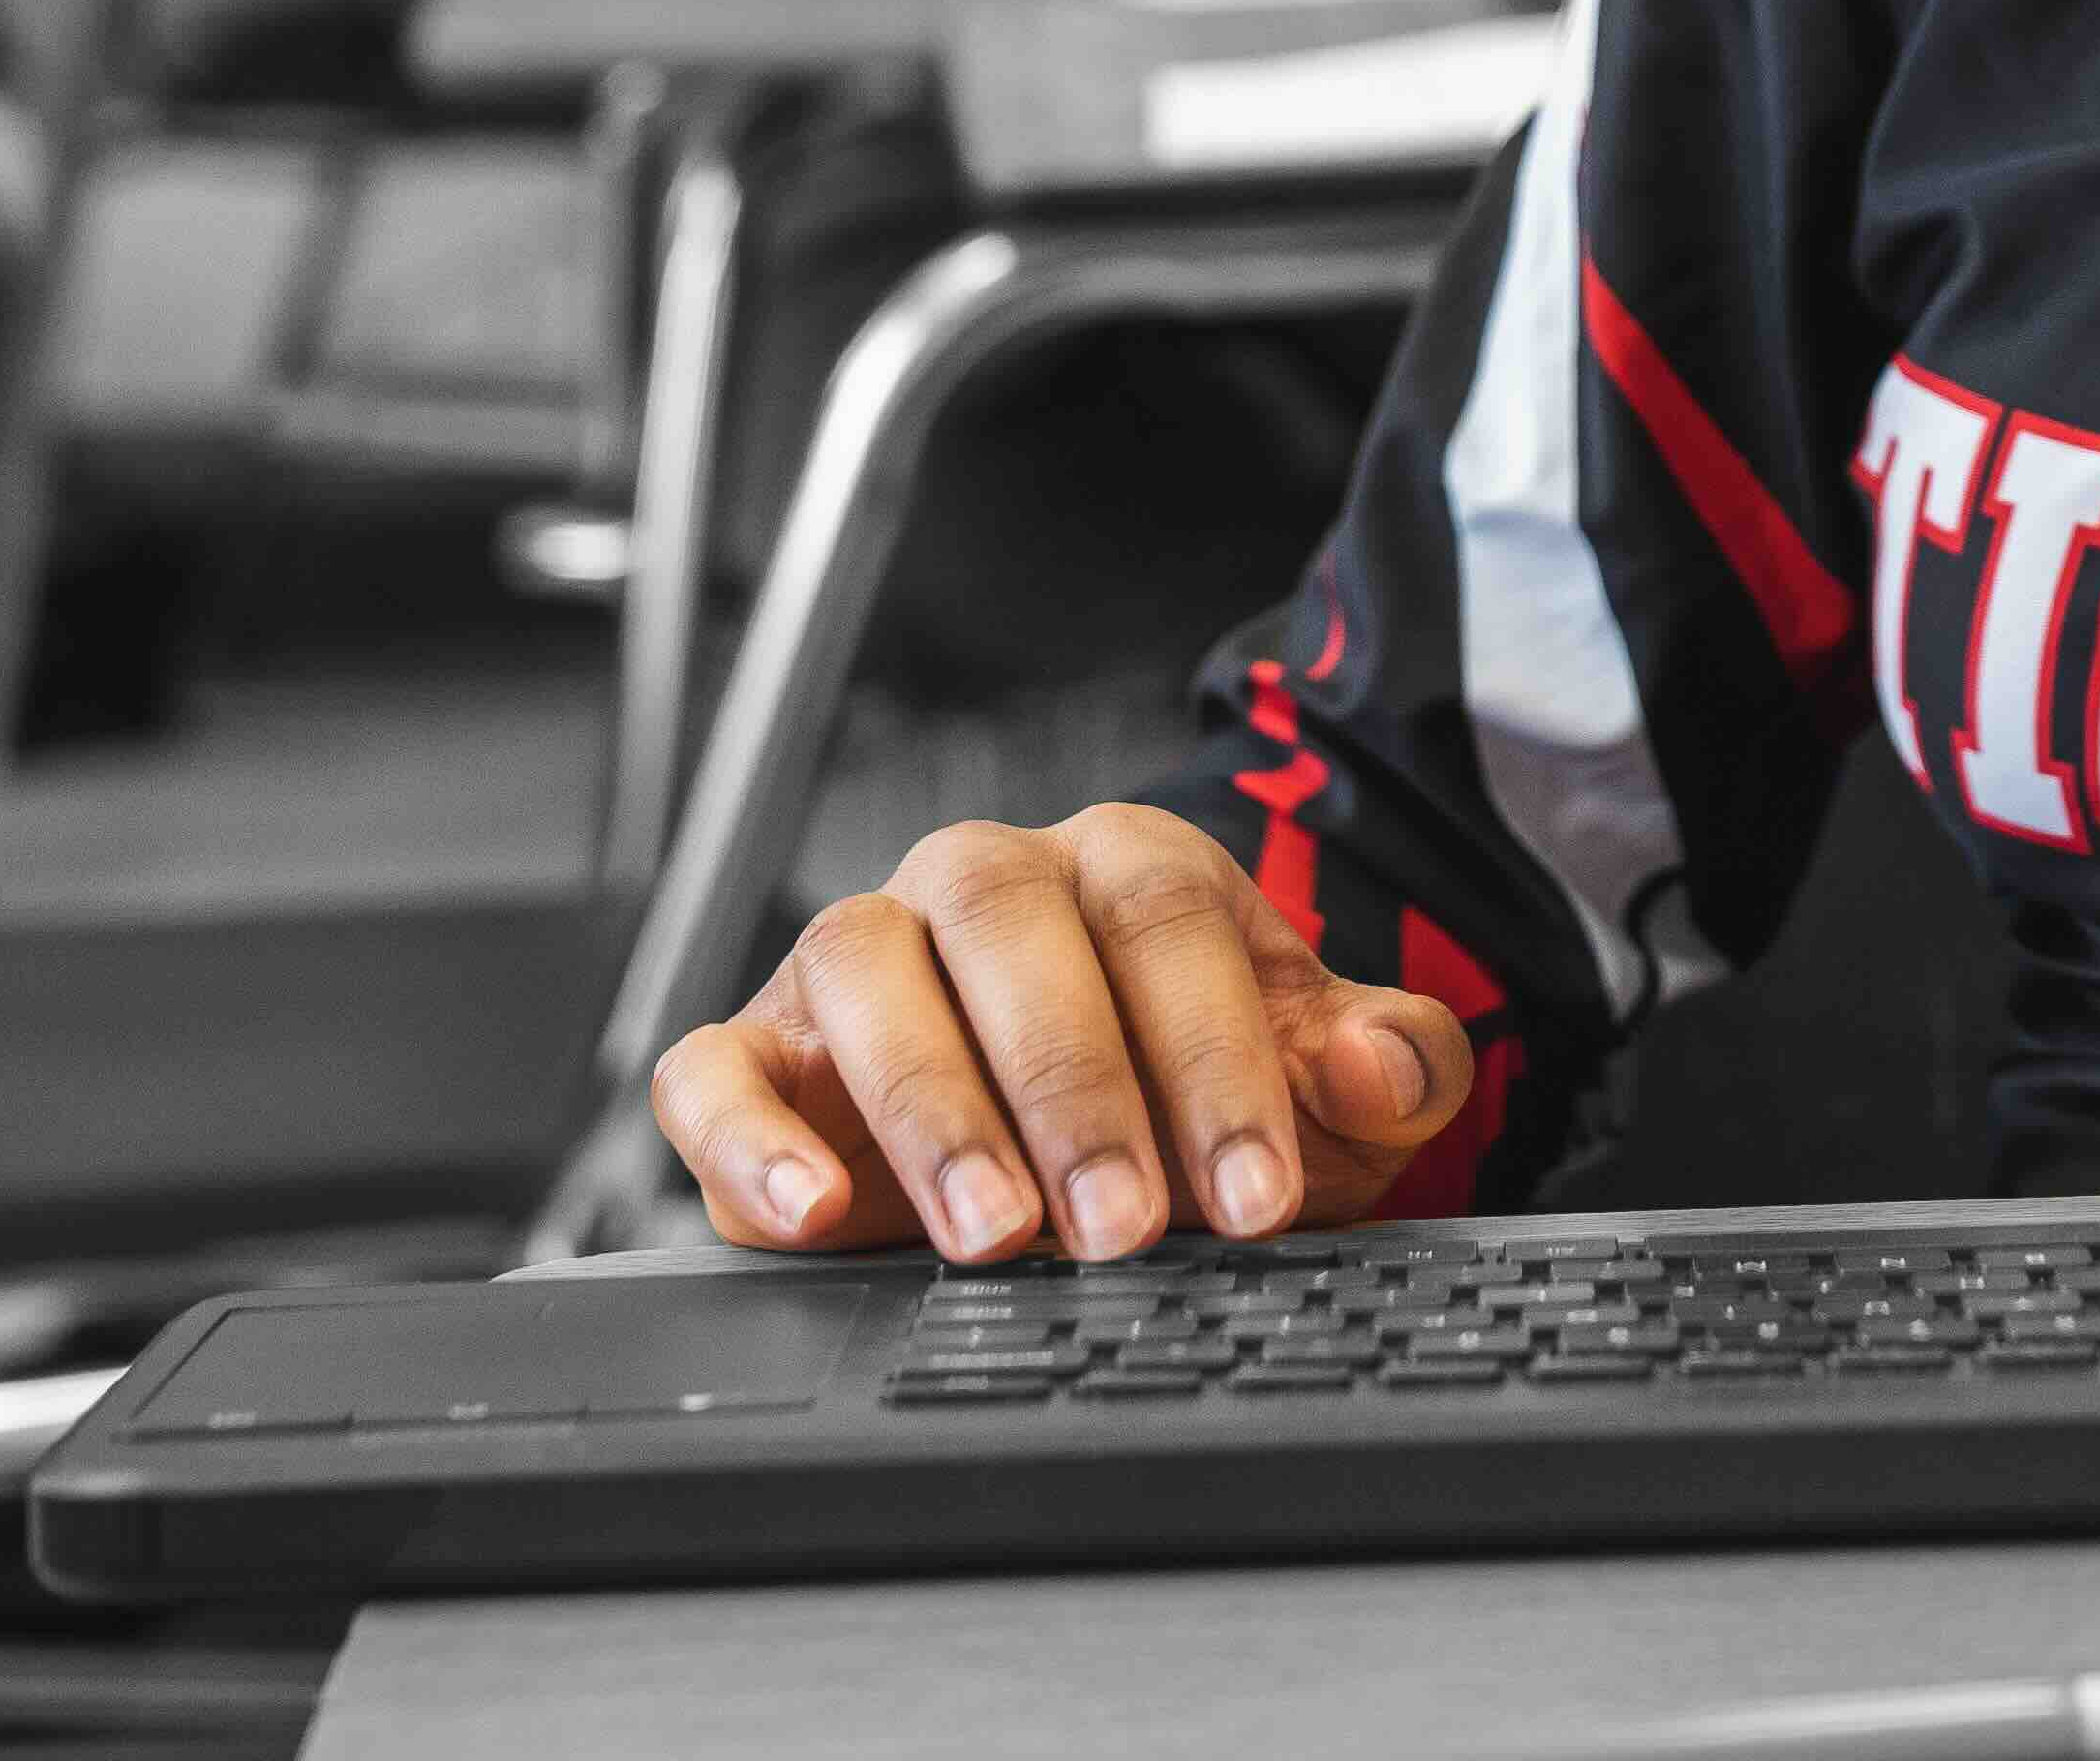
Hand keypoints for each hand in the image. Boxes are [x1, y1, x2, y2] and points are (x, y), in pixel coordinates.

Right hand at [653, 806, 1479, 1258]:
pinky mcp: (755, 1052)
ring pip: (861, 968)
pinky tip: (812, 1213)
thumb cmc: (1207, 1101)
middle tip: (1123, 1229)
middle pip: (1009, 927)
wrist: (1093, 1145)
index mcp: (1125, 866)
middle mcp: (981, 884)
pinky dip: (747, 1133)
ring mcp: (858, 957)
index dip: (1213, 1060)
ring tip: (996, 1234)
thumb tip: (1381, 1062)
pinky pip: (713, 1066)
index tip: (1253, 1194)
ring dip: (930, 1104)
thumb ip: (1386, 1066)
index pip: (1166, 924)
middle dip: (1073, 1085)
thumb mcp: (1322, 1092)